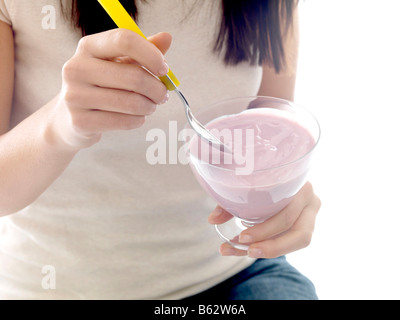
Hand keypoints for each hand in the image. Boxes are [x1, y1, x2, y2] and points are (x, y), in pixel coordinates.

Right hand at [48, 29, 171, 149]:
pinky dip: (138, 120)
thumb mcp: (119, 63)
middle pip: (134, 77)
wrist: (70, 117)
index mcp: (88, 47)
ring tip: (150, 106)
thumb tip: (167, 38)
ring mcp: (75, 96)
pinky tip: (137, 117)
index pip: (124, 40)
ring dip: (150, 106)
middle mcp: (77, 68)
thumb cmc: (102, 85)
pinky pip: (124, 121)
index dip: (151, 55)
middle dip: (157, 89)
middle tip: (162, 95)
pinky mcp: (80, 122)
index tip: (164, 69)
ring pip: (132, 102)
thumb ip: (143, 51)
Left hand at [208, 182, 320, 257]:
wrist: (272, 173)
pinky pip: (290, 242)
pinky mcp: (305, 224)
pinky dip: (267, 247)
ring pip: (300, 241)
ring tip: (245, 252)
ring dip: (272, 250)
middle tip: (245, 248)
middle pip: (298, 232)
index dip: (266, 229)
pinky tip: (244, 248)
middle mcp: (310, 200)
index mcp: (299, 184)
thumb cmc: (258, 177)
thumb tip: (213, 220)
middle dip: (270, 244)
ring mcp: (310, 214)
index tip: (241, 237)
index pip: (288, 213)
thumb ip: (229, 203)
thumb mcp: (244, 186)